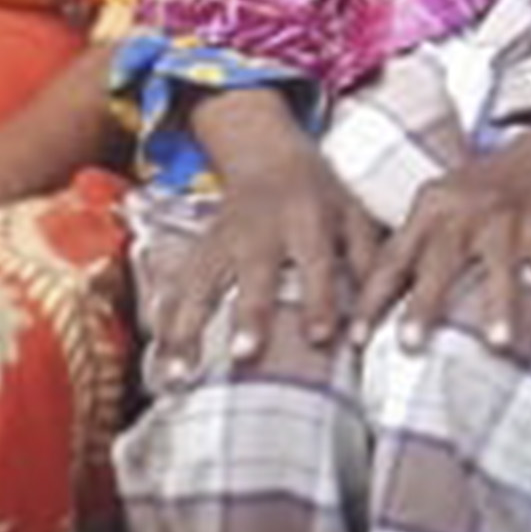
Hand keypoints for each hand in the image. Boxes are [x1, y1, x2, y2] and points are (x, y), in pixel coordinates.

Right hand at [148, 143, 373, 388]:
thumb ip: (367, 262)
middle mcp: (260, 231)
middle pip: (253, 274)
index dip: (320, 299)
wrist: (266, 155)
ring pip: (200, 285)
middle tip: (244, 354)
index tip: (321, 338)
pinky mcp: (197, 252)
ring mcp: (221, 242)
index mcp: (307, 219)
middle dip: (249, 315)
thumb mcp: (354, 215)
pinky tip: (157, 362)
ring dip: (187, 330)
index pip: (316, 262)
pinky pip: (176, 289)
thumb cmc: (321, 194)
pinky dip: (164, 324)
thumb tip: (373, 322)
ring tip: (179, 376)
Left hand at [356, 136, 530, 354]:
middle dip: (424, 304)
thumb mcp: (439, 205)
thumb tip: (374, 305)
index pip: (394, 258)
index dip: (372, 300)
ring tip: (496, 344)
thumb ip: (412, 246)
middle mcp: (467, 210)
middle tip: (409, 343)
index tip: (355, 339)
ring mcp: (510, 219)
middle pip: (442, 260)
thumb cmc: (481, 192)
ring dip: (500, 306)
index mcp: (431, 207)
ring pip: (503, 267)